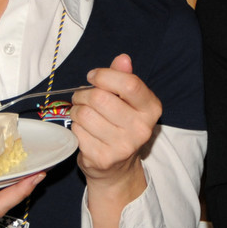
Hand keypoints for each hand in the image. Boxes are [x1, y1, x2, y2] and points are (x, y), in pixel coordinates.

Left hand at [70, 53, 160, 189]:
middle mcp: (141, 129)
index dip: (105, 76)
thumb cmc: (121, 125)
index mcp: (151, 109)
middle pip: (100, 98)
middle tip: (82, 96)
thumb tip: (123, 58)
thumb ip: (124, 77)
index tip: (93, 76)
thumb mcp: (128, 100)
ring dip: (77, 110)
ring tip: (82, 112)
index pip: (129, 84)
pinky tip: (83, 129)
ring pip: (85, 114)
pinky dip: (75, 127)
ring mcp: (122, 146)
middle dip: (84, 93)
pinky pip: (77, 132)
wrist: (118, 168)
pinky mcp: (102, 158)